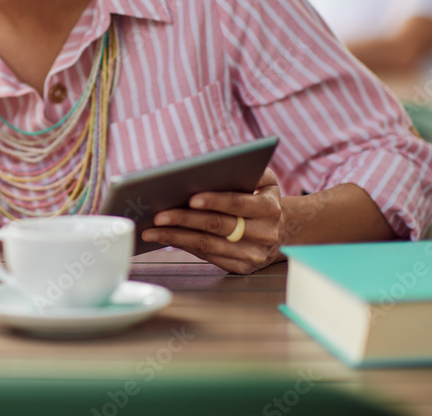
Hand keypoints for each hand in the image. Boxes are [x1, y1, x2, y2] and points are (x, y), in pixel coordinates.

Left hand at [140, 168, 283, 274]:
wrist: (280, 232)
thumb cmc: (261, 199)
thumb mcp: (266, 182)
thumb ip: (252, 169)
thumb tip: (222, 164)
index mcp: (270, 209)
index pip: (238, 204)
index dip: (215, 201)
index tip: (190, 198)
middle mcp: (264, 234)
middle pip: (218, 226)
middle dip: (185, 220)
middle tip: (159, 215)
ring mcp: (252, 254)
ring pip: (208, 245)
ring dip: (177, 237)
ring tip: (151, 231)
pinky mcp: (241, 267)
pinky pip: (208, 256)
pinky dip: (185, 247)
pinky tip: (166, 238)